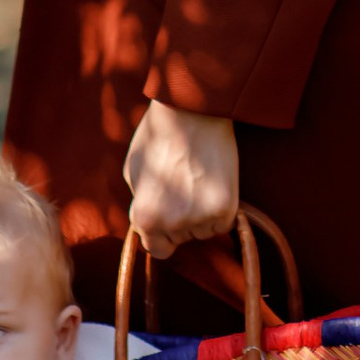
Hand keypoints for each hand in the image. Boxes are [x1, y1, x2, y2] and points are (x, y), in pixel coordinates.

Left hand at [125, 99, 239, 257]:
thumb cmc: (158, 136)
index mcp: (144, 217)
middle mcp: (172, 223)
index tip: (167, 216)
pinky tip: (212, 182)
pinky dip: (220, 209)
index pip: (157, 249)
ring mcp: (200, 217)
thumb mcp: (133, 172)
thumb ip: (141, 203)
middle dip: (181, 221)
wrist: (192, 110)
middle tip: (183, 186)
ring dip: (202, 214)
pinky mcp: (226, 207)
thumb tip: (149, 223)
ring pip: (204, 232)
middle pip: (181, 239)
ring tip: (197, 180)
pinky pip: (223, 223)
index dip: (162, 233)